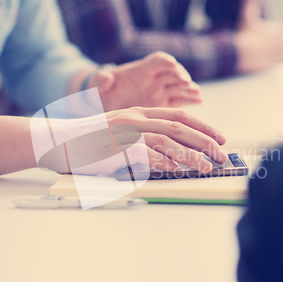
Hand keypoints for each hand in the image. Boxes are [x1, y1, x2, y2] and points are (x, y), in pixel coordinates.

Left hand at [87, 52, 201, 110]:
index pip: (155, 61)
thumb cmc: (102, 92)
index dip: (164, 61)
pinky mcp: (164, 104)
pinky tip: (199, 101)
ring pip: (179, 86)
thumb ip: (100, 81)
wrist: (108, 103)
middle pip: (172, 72)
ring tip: (197, 93)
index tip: (172, 64)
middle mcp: (154, 79)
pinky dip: (190, 100)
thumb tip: (105, 77)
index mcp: (139, 71)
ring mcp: (161, 91)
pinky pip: (180, 100)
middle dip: (180, 76)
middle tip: (186, 83)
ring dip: (189, 88)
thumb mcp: (97, 86)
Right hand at [105, 107, 227, 172]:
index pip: (178, 117)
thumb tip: (172, 156)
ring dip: (190, 154)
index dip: (203, 126)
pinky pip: (145, 153)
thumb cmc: (93, 141)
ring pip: (167, 140)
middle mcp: (136, 118)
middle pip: (178, 127)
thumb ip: (144, 137)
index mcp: (139, 113)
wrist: (61, 141)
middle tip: (222, 155)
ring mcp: (126, 131)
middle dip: (204, 141)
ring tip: (207, 166)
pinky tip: (176, 169)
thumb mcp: (122, 132)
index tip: (220, 138)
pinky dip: (162, 161)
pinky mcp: (116, 147)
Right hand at [234, 0, 282, 73]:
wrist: (239, 54)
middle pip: (270, 43)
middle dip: (261, 44)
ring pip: (267, 53)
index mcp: (281, 31)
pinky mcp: (272, 67)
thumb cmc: (243, 34)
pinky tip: (253, 59)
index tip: (252, 36)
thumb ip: (250, 3)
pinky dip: (260, 62)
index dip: (260, 34)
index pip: (271, 32)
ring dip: (261, 53)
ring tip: (252, 51)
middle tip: (251, 44)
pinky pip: (266, 63)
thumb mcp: (247, 17)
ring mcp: (278, 57)